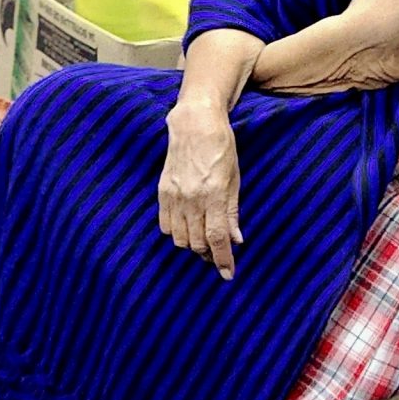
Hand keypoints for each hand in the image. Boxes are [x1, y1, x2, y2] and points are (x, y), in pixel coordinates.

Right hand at [158, 100, 243, 279]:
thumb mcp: (235, 179)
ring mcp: (175, 196)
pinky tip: (186, 228)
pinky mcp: (163, 192)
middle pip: (197, 243)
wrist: (195, 125)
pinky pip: (166, 225)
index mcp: (215, 194)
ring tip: (203, 243)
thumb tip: (236, 240)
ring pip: (180, 238)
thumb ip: (232, 212)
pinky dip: (176, 233)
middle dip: (208, 255)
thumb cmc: (221, 149)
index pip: (217, 238)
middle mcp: (192, 199)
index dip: (223, 259)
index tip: (228, 274)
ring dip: (192, 246)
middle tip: (217, 255)